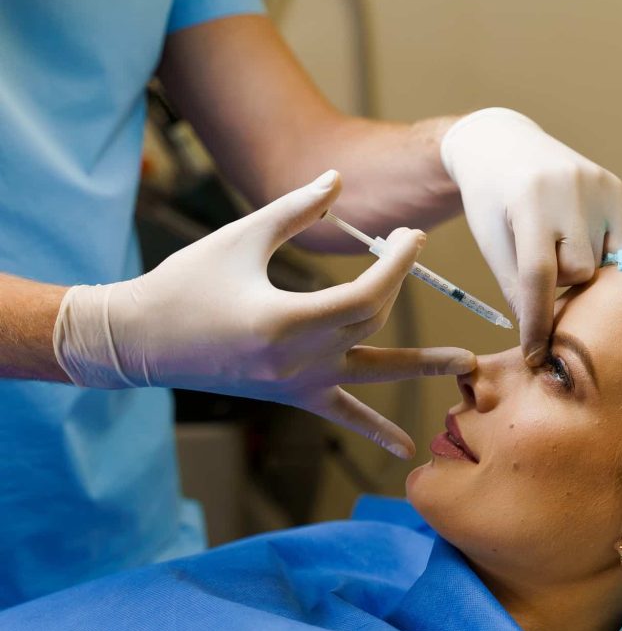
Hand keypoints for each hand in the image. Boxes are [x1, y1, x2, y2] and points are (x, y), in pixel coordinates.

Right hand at [53, 170, 474, 457]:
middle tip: (413, 247)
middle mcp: (299, 360)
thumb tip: (339, 180)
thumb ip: (296, 210)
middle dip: (396, 284)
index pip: (366, 296)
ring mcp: (298, 383)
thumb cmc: (187, 282)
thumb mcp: (242, 237)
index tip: (412, 236)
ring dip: (423, 368)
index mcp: (287, 321)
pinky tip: (404, 450)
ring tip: (469, 366)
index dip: (397, 264)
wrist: (142, 339)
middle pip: (371, 323)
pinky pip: (342, 414)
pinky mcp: (292, 395)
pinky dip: (374, 430)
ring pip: (374, 373)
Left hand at [441, 108, 621, 363]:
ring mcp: (598, 185)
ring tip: (558, 246)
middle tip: (541, 268)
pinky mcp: (615, 187)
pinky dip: (599, 253)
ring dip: (580, 268)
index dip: (538, 322)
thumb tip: (545, 340)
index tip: (535, 355)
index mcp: (529, 201)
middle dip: (560, 284)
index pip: (539, 276)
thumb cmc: (490, 204)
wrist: (502, 145)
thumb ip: (517, 290)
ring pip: (601, 262)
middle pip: (577, 272)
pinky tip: (578, 237)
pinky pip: (618, 244)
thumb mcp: (492, 243)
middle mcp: (570, 187)